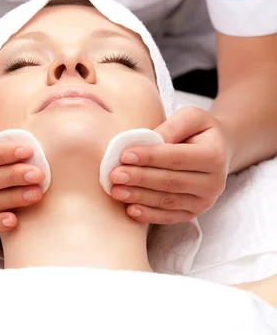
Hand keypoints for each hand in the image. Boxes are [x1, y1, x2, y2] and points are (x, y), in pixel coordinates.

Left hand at [110, 107, 230, 224]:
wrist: (218, 151)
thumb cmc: (199, 130)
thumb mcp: (191, 117)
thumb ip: (172, 126)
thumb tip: (151, 139)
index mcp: (215, 156)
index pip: (177, 158)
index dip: (150, 157)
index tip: (125, 155)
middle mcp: (214, 183)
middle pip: (171, 182)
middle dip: (140, 179)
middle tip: (115, 175)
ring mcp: (205, 201)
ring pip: (168, 201)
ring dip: (140, 197)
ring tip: (116, 191)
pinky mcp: (194, 213)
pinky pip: (169, 217)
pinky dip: (149, 215)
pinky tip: (130, 210)